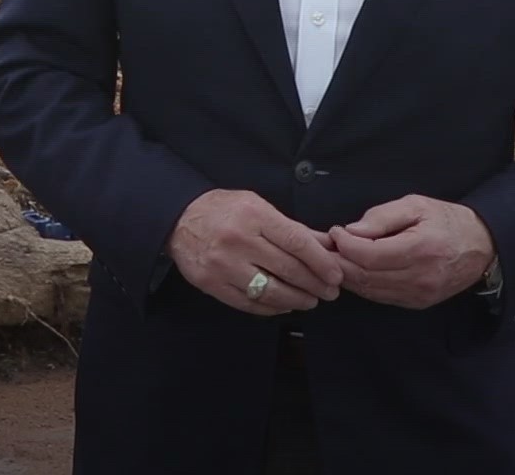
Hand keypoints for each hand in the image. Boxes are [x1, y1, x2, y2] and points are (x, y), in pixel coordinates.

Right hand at [166, 189, 344, 315]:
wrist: (179, 219)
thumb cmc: (224, 210)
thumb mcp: (259, 207)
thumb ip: (292, 228)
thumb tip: (327, 245)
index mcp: (254, 216)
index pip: (297, 242)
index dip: (321, 262)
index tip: (335, 275)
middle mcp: (238, 240)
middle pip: (287, 269)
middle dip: (315, 285)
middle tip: (330, 292)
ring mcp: (223, 265)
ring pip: (271, 292)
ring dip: (297, 300)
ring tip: (310, 301)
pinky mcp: (211, 284)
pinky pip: (249, 304)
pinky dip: (272, 308)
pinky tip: (284, 304)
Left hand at [329, 195, 495, 309]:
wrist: (482, 246)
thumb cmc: (447, 221)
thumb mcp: (416, 205)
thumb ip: (382, 216)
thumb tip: (352, 231)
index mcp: (420, 249)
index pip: (369, 256)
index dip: (345, 245)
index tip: (335, 232)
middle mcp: (420, 277)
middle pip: (365, 277)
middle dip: (339, 262)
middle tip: (327, 247)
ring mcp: (419, 294)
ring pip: (370, 290)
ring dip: (347, 276)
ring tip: (336, 257)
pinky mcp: (418, 303)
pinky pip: (381, 297)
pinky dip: (363, 285)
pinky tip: (355, 270)